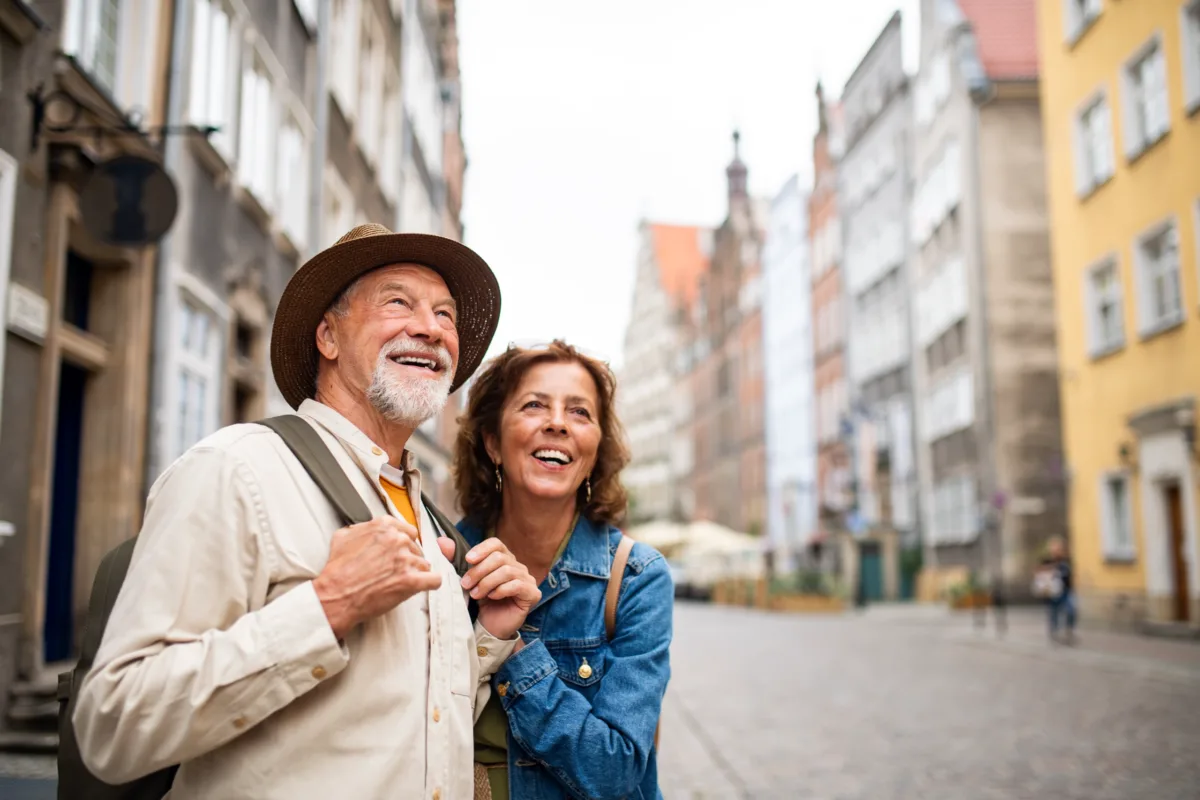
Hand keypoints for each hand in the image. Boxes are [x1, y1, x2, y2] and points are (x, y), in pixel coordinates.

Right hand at [313, 517, 441, 638]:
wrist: (335, 596)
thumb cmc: (337, 569)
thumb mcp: (343, 536)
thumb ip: (362, 528)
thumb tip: (367, 528)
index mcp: (384, 526)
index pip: (408, 531)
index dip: (404, 544)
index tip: (399, 553)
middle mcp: (397, 539)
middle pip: (417, 548)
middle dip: (408, 560)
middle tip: (394, 571)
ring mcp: (406, 560)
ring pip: (424, 564)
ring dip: (416, 573)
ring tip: (399, 582)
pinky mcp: (411, 581)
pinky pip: (435, 580)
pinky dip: (431, 583)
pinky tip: (424, 586)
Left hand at [459, 539, 540, 639]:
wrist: (489, 627)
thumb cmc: (481, 602)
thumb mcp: (466, 579)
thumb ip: (454, 560)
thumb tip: (441, 541)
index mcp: (504, 559)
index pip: (496, 544)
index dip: (482, 549)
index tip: (468, 559)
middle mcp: (518, 566)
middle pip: (500, 557)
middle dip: (479, 571)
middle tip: (466, 584)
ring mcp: (527, 579)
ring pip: (507, 571)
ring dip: (487, 582)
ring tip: (475, 594)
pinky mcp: (532, 593)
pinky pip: (517, 585)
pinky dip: (500, 590)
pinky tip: (492, 597)